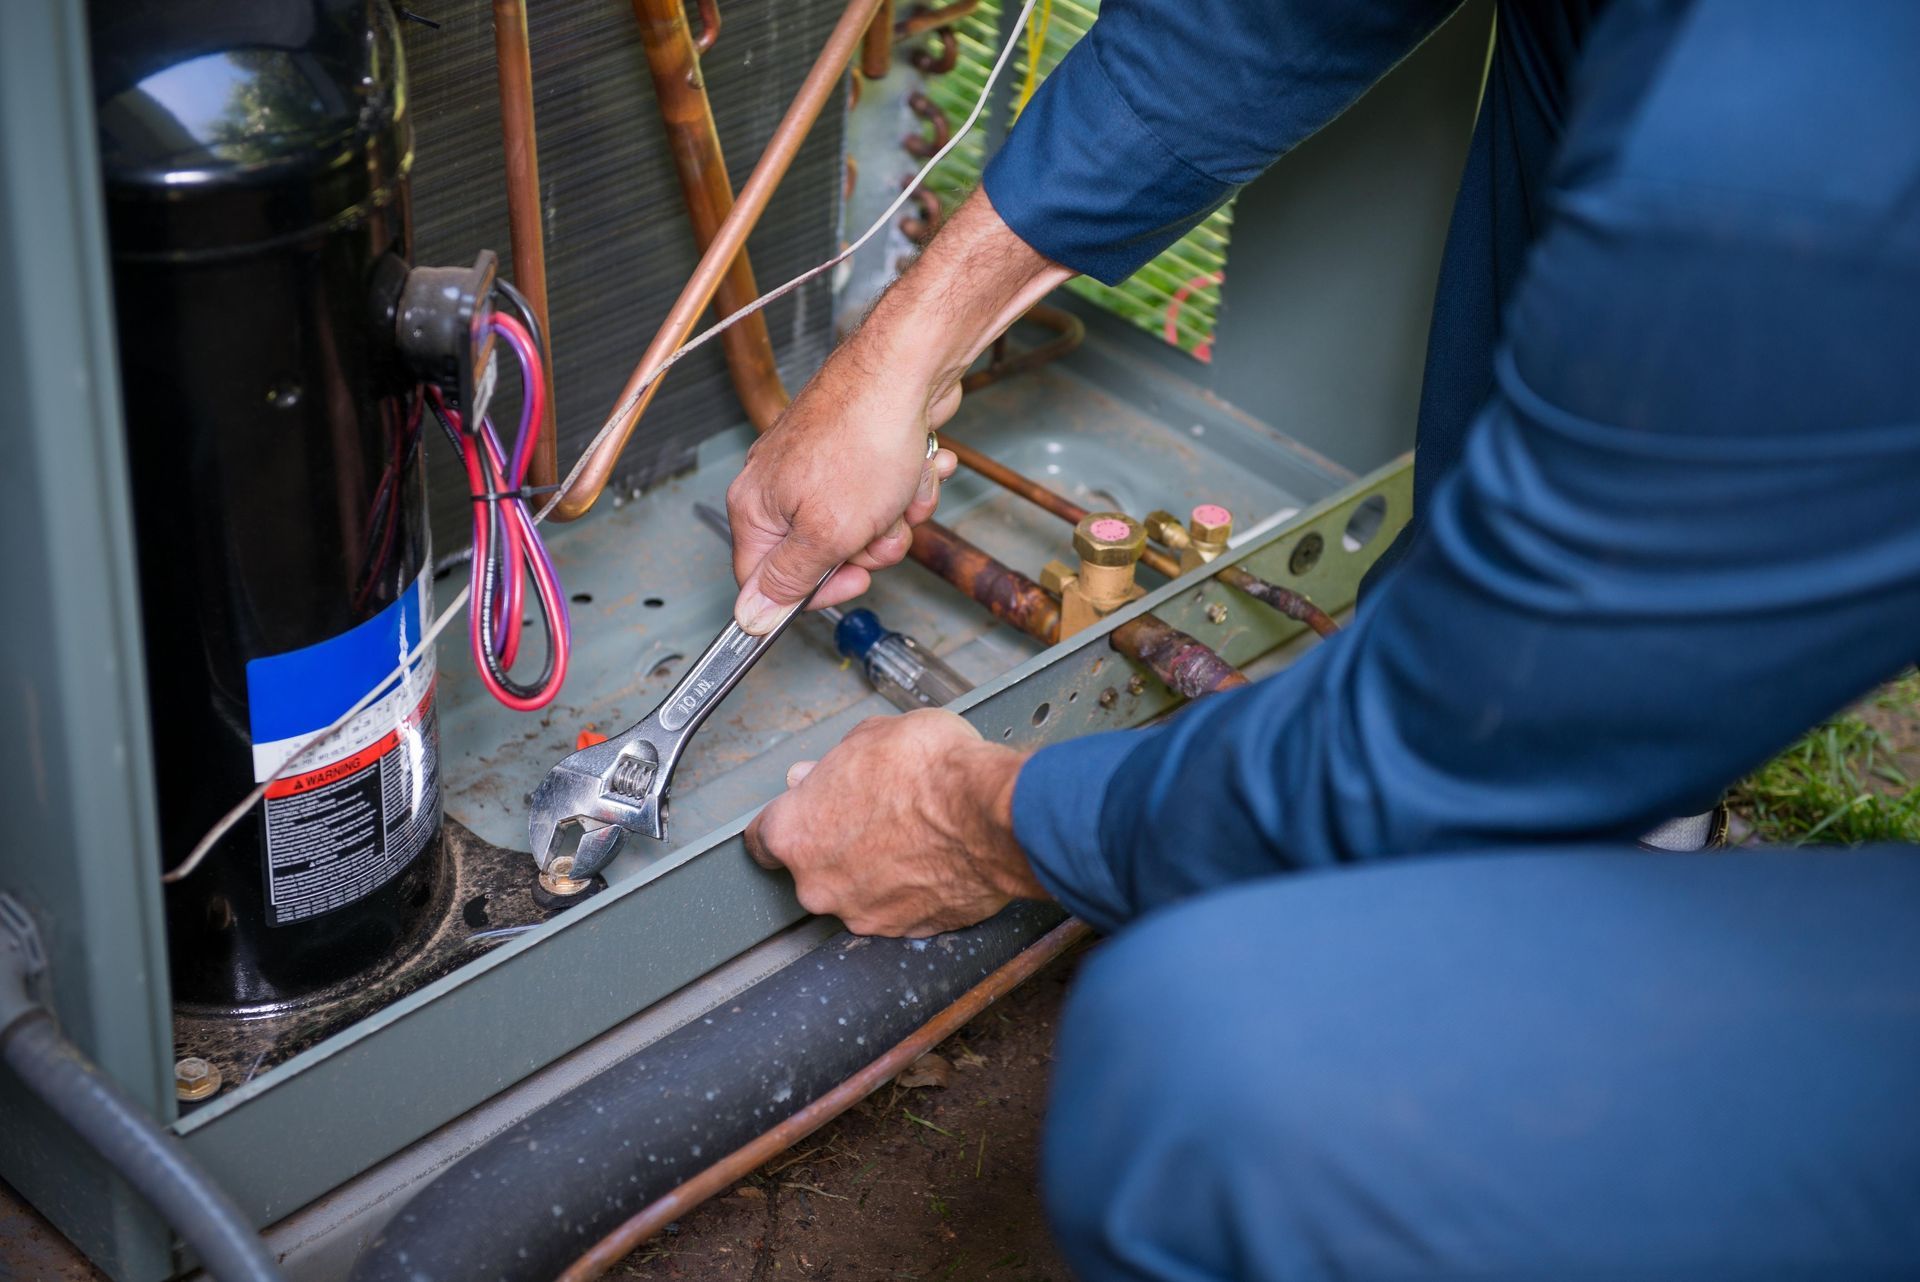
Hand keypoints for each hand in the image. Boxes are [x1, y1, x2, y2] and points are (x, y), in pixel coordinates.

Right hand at [727, 189, 1073, 632]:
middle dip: (868, 547)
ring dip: (896, 517)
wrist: (910, 370)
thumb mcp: (826, 533)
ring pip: (862, 526)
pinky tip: (919, 465)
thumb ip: (788, 580)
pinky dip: (909, 486)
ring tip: (904, 488)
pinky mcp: (858, 451)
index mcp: (757, 507)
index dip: (814, 590)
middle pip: (821, 555)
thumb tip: (750, 618)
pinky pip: (885, 493)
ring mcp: (821, 465)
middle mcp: (780, 484)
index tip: (851, 579)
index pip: (766, 580)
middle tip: (881, 527)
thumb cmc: (865, 438)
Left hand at [744, 709, 1047, 936]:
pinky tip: (932, 859)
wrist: (992, 816)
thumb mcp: (872, 736)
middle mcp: (818, 884)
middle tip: (872, 815)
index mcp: (795, 833)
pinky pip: (897, 909)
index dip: (787, 822)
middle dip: (836, 846)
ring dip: (874, 871)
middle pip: (812, 868)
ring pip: (855, 892)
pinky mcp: (905, 932)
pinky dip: (909, 891)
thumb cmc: (932, 773)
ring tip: (912, 836)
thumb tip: (817, 775)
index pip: (761, 840)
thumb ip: (833, 765)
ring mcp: (861, 914)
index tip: (804, 815)